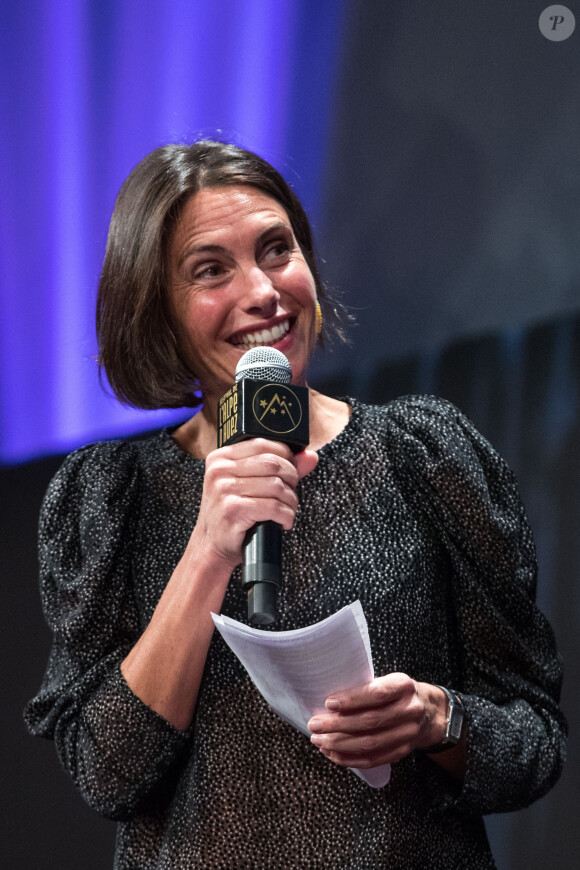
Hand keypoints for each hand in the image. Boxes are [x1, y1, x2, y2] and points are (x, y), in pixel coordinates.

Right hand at [190, 438, 317, 569]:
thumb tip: (309, 456)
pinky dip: (286, 515)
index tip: (291, 471)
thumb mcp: (249, 485)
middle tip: (290, 494)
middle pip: (273, 463)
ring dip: (291, 501)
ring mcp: (225, 490)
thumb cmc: (232, 514)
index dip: (285, 456)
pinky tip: (283, 521)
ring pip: (276, 486)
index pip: (262, 444)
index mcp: (221, 458)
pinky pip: (273, 507)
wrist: (211, 546)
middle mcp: (220, 470)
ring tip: (288, 510)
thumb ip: (279, 467)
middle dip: (291, 479)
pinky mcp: (233, 510)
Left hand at [307, 674, 447, 768]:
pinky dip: (349, 759)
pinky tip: (333, 753)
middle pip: (370, 721)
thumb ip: (366, 688)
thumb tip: (328, 702)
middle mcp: (409, 710)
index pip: (376, 694)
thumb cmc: (398, 693)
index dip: (352, 700)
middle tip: (315, 725)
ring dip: (339, 744)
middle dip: (337, 725)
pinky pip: (373, 759)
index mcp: (403, 686)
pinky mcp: (403, 751)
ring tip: (319, 740)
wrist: (429, 712)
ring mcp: (408, 733)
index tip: (328, 703)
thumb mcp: (389, 681)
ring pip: (370, 743)